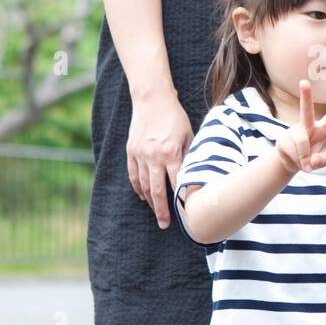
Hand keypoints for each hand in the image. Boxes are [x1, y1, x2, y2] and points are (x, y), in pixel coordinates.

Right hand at [126, 91, 192, 228]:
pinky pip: (133, 175)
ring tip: (156, 213)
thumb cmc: (175, 117)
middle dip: (161, 210)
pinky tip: (143, 196)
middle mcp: (154, 156)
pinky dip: (138, 188)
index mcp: (171, 153)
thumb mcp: (189, 135)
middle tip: (164, 225)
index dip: (179, 201)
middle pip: (157, 191)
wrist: (152, 99)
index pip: (176, 184)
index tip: (185, 214)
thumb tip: (194, 176)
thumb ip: (189, 156)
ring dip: (150, 201)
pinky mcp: (131, 152)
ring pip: (144, 185)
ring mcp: (140, 155)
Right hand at [276, 79, 325, 175]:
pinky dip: (296, 161)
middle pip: (306, 111)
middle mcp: (308, 126)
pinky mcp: (283, 139)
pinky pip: (292, 152)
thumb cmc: (312, 157)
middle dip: (305, 96)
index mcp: (322, 129)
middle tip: (304, 82)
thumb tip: (310, 160)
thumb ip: (321, 160)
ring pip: (302, 143)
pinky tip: (295, 160)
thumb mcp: (322, 161)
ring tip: (304, 163)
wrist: (292, 163)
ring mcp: (294, 132)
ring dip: (304, 158)